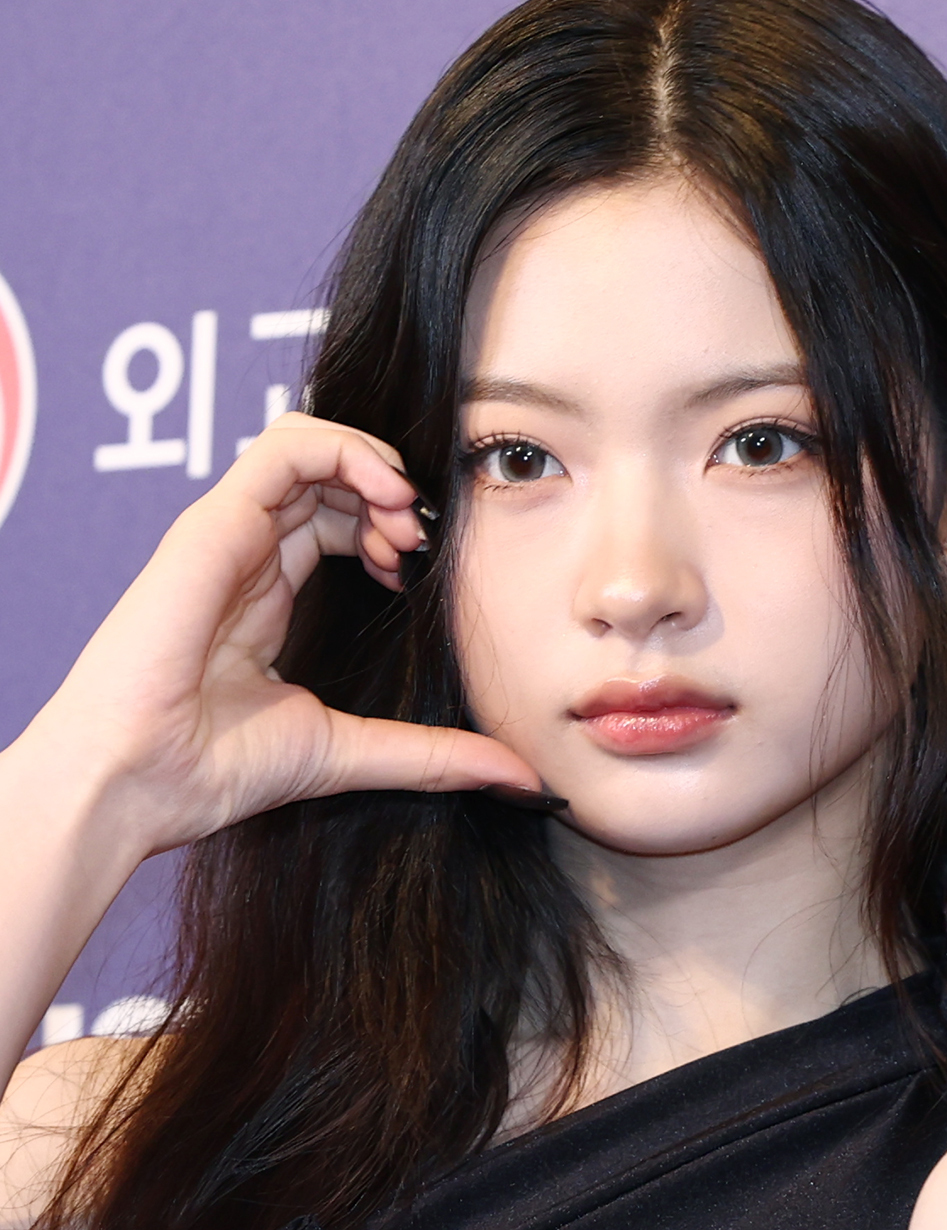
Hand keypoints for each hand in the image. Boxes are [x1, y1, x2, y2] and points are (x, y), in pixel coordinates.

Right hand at [24, 414, 541, 854]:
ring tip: (405, 517)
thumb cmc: (217, 771)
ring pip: (308, 447)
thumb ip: (434, 755)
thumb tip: (522, 777)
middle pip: (329, 478)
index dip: (388, 528)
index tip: (415, 572)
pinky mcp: (212, 524)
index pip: (335, 520)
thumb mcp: (353, 752)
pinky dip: (346, 452)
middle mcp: (247, 555)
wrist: (141, 781)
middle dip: (390, 496)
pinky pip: (283, 449)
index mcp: (266, 595)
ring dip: (375, 466)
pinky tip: (385, 493)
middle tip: (417, 544)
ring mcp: (228, 534)